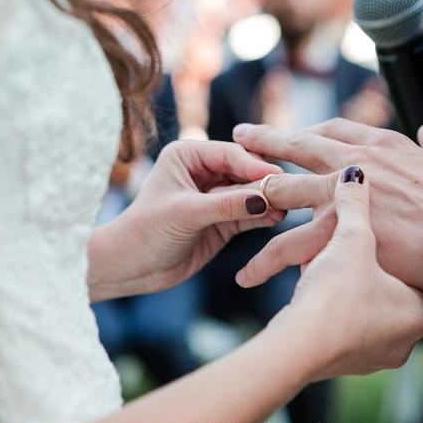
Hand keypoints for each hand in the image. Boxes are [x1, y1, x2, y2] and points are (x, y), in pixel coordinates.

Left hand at [88, 140, 284, 300]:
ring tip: (287, 207)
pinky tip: (278, 218)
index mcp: (188, 154)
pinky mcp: (224, 220)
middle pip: (246, 171)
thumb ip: (226, 205)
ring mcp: (216, 196)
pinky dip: (264, 215)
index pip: (231, 154)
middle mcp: (204, 170)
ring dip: (268, 199)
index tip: (276, 176)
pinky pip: (250, 213)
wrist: (131, 268)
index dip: (254, 165)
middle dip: (266, 182)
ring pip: (251, 192)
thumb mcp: (186, 214)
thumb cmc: (146, 232)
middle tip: (290, 191)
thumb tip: (265, 198)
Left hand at [232, 118, 422, 298]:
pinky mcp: (340, 234)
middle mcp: (357, 163)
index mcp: (385, 145)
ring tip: (227, 205)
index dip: (309, 129)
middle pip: (298, 146)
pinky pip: (291, 246)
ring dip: (254, 198)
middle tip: (239, 137)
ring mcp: (343, 197)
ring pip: (283, 192)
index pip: (335, 128)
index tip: (293, 133)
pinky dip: (268, 259)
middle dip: (265, 140)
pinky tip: (250, 272)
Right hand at [267, 167, 422, 379]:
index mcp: (418, 311)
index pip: (406, 267)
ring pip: (357, 306)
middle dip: (355, 268)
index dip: (381, 245)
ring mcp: (376, 356)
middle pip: (379, 287)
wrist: (300, 347)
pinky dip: (327, 306)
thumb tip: (354, 174)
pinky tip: (310, 294)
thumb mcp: (350, 240)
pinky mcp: (346, 364)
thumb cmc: (336, 294)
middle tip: (337, 257)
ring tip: (317, 274)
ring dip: (337, 286)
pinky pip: (340, 324)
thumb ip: (355, 205)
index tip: (361, 234)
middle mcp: (405, 340)